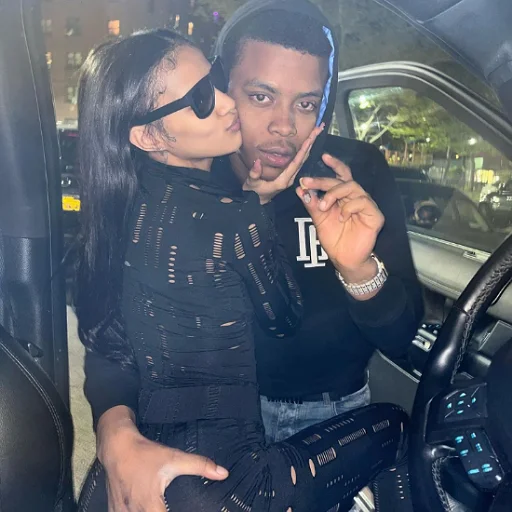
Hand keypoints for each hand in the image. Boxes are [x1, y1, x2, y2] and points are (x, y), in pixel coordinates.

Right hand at [97, 407, 227, 511]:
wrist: (116, 447)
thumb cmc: (144, 454)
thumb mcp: (174, 458)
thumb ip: (199, 466)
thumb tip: (223, 473)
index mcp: (150, 506)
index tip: (184, 510)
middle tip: (170, 505)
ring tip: (159, 506)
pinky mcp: (114, 511)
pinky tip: (143, 508)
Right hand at [243, 123, 324, 203]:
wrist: (256, 203)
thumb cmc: (253, 194)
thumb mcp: (252, 184)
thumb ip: (254, 174)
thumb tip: (257, 162)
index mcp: (283, 180)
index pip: (296, 162)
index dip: (304, 149)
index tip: (311, 137)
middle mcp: (290, 178)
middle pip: (303, 158)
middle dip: (311, 143)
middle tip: (319, 128)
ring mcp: (291, 177)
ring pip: (303, 159)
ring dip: (310, 145)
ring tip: (316, 132)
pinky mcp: (289, 175)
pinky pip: (300, 161)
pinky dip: (305, 151)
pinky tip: (308, 143)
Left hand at [296, 154, 384, 282]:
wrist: (344, 260)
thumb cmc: (335, 239)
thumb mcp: (319, 220)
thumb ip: (312, 204)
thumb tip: (301, 189)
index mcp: (343, 197)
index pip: (340, 176)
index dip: (334, 164)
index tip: (322, 156)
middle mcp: (356, 198)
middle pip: (343, 180)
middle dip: (323, 181)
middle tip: (308, 183)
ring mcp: (367, 205)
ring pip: (353, 187)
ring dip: (334, 194)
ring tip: (323, 206)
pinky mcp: (375, 215)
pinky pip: (363, 202)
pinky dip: (349, 207)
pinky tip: (341, 217)